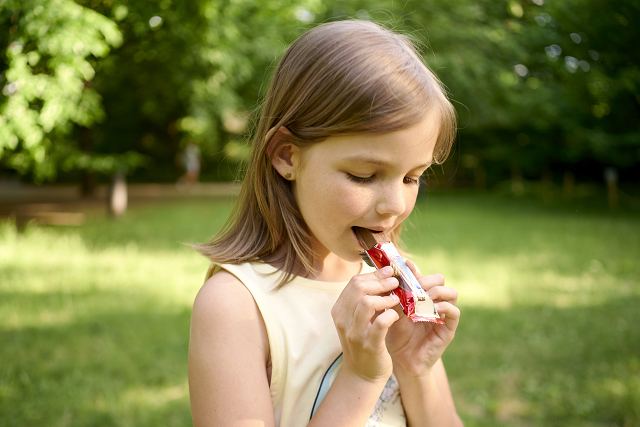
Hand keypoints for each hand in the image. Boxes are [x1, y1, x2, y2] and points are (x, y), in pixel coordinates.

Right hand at [331, 266, 402, 381]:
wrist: (362, 374)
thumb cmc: (365, 341)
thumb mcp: (359, 319)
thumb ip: (365, 299)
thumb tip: (382, 275)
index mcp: (339, 310)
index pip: (354, 282)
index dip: (374, 274)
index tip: (389, 273)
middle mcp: (343, 319)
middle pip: (359, 288)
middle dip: (381, 282)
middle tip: (395, 283)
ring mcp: (355, 333)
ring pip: (366, 302)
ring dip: (385, 298)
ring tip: (396, 300)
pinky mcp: (369, 344)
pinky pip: (380, 323)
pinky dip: (390, 315)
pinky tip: (396, 316)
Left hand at [385, 260, 459, 376]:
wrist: (401, 360)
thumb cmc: (395, 335)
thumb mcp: (394, 311)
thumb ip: (396, 294)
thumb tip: (393, 273)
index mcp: (421, 296)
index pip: (424, 275)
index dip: (416, 270)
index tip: (404, 266)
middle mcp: (434, 303)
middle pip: (440, 280)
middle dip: (427, 280)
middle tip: (414, 286)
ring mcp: (443, 315)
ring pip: (451, 293)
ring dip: (437, 291)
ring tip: (423, 297)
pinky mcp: (449, 329)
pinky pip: (454, 312)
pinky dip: (444, 307)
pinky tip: (431, 309)